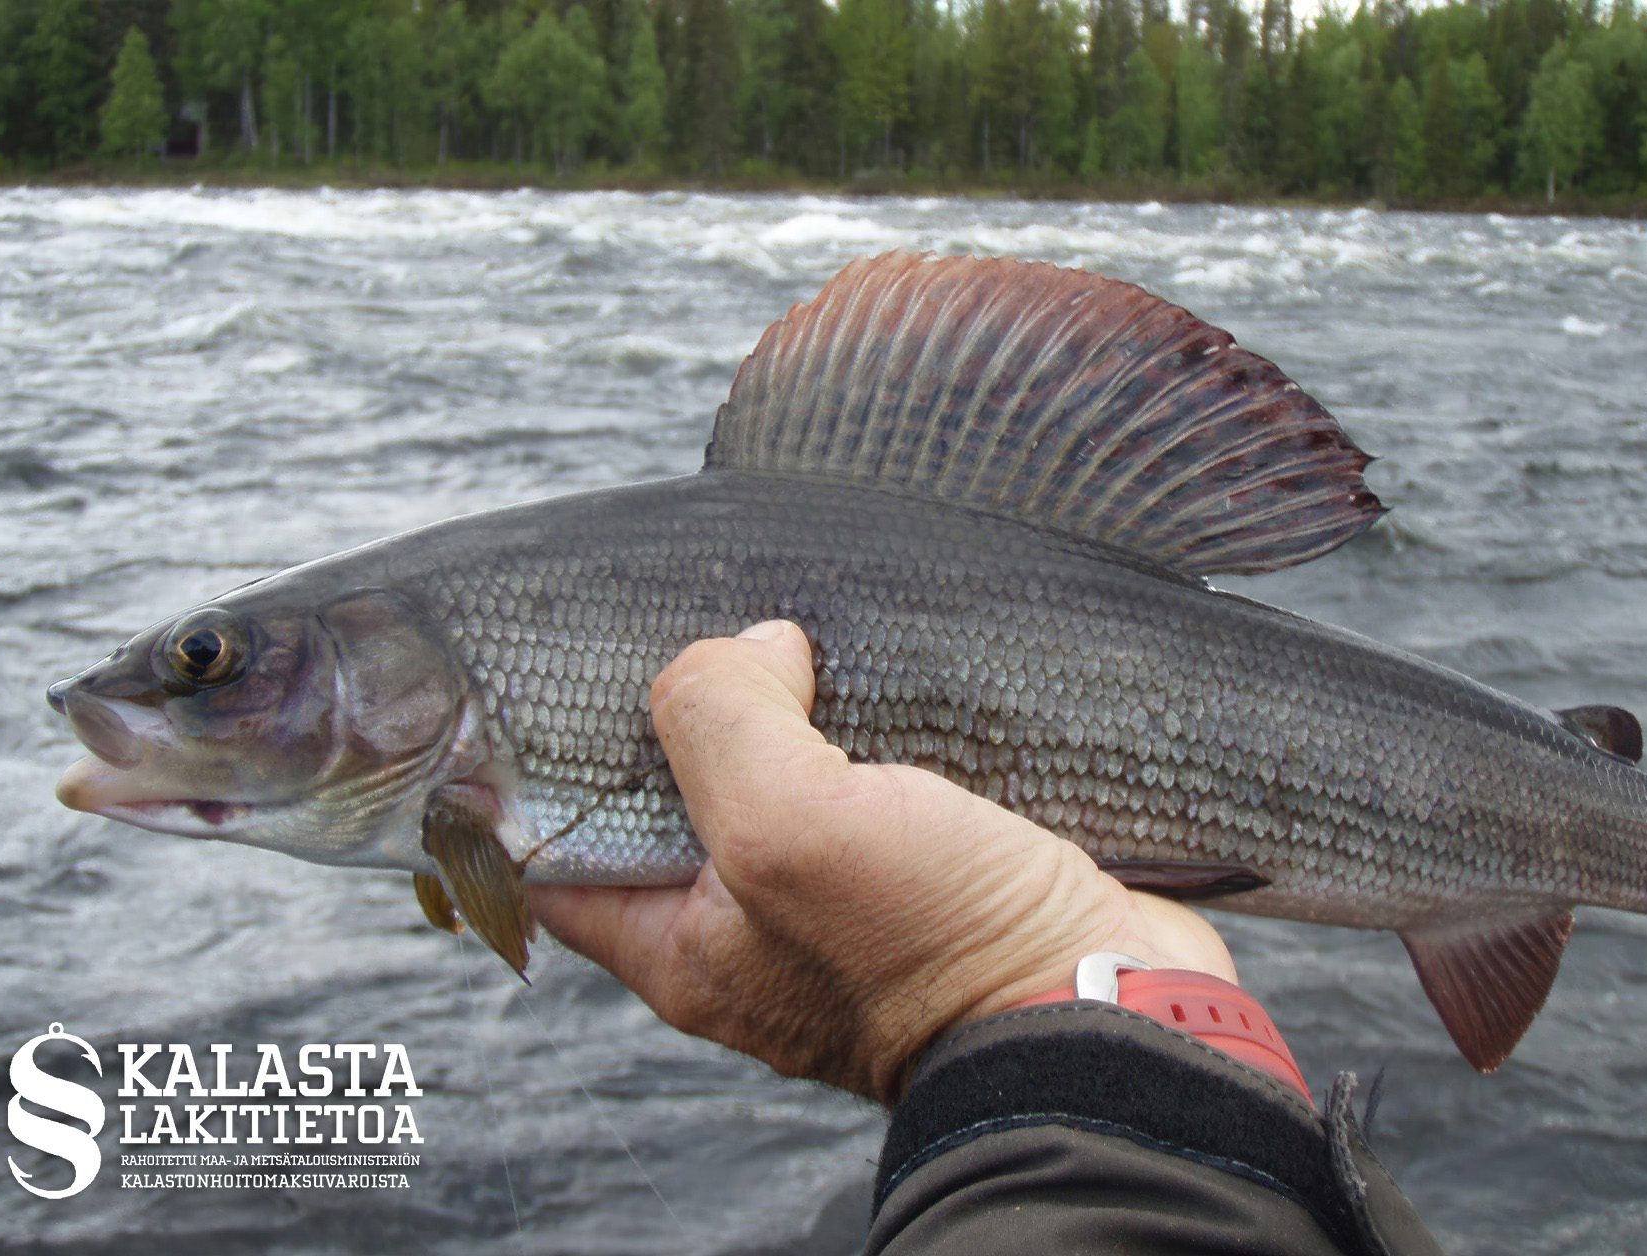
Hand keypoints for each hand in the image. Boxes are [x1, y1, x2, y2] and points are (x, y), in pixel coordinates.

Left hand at [530, 621, 1235, 1103]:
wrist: (1108, 1008)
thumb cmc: (939, 950)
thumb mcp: (789, 827)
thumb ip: (725, 721)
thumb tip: (753, 647)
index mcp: (685, 945)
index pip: (562, 860)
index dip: (538, 773)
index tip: (557, 681)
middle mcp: (753, 934)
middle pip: (677, 806)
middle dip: (684, 719)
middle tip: (704, 628)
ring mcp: (846, 909)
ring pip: (784, 787)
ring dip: (793, 714)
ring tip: (799, 631)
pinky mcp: (930, 876)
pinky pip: (877, 788)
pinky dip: (875, 731)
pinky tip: (885, 672)